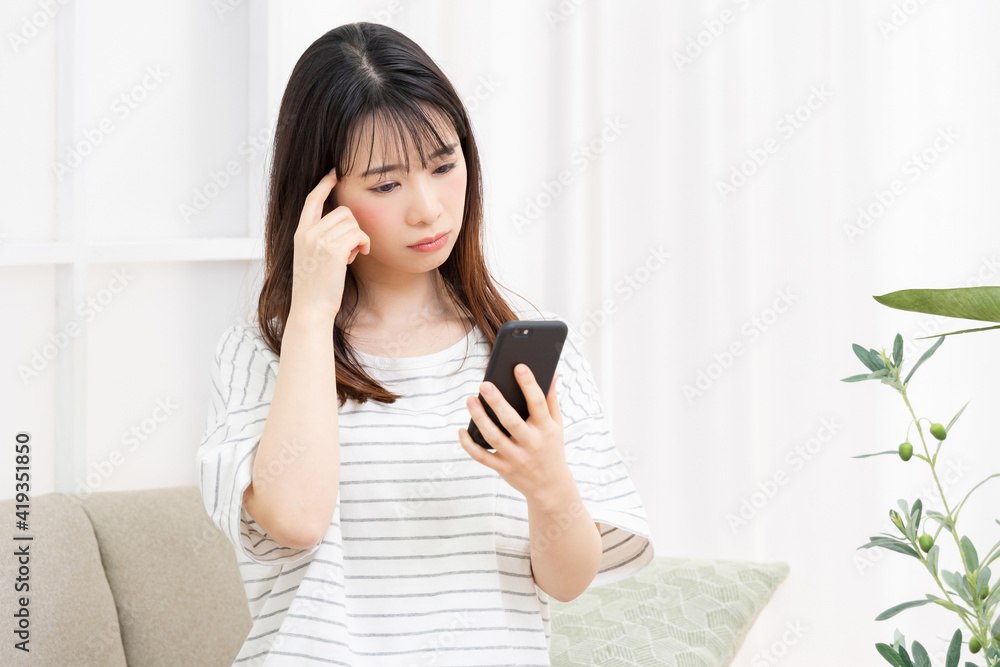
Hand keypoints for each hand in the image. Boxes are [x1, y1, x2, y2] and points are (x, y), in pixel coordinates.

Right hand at [290, 168, 370, 321]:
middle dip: (353, 227)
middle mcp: (307, 233)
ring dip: (358, 237)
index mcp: (300, 232)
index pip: (312, 200)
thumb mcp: (312, 257)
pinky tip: (358, 255)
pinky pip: (358, 234)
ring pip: (352, 222)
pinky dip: (363, 244)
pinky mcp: (333, 250)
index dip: (324, 185)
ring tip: (351, 255)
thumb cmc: (316, 287)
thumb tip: (344, 224)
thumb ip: (321, 238)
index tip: (334, 174)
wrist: (310, 308)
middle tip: (350, 248)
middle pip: (342, 211)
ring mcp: (319, 240)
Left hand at [458, 364, 569, 503]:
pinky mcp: (503, 468)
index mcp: (546, 428)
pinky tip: (460, 430)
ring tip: (469, 400)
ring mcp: (516, 457)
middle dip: (497, 402)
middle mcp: (531, 443)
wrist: (550, 487)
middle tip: (484, 384)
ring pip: (494, 438)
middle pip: (511, 421)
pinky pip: (482, 457)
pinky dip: (469, 444)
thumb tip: (552, 372)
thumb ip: (551, 399)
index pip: (538, 403)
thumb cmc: (551, 447)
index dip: (529, 384)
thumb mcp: (557, 425)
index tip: (519, 367)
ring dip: (479, 419)